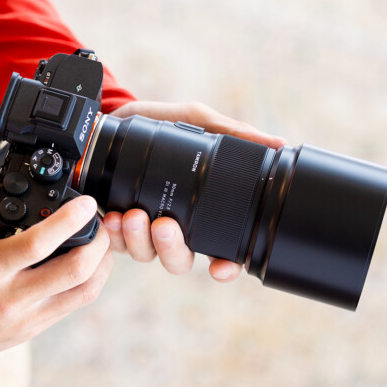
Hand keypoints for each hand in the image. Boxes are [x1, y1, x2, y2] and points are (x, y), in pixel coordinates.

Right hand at [0, 167, 111, 386]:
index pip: (40, 243)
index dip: (70, 220)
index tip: (86, 202)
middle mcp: (10, 298)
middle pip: (76, 271)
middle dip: (99, 241)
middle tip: (99, 221)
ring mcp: (23, 318)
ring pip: (83, 292)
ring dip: (101, 265)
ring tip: (100, 242)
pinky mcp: (29, 331)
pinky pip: (71, 306)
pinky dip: (86, 283)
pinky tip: (84, 265)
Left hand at [104, 101, 286, 281]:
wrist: (109, 118)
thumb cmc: (157, 123)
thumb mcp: (195, 119)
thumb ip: (231, 131)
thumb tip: (277, 143)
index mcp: (198, 211)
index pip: (220, 251)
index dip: (224, 267)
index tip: (220, 268)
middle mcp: (172, 227)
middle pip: (180, 261)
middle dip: (172, 248)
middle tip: (164, 226)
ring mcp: (141, 231)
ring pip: (146, 255)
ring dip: (140, 239)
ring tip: (133, 215)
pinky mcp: (113, 228)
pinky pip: (115, 245)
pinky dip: (114, 234)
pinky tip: (113, 216)